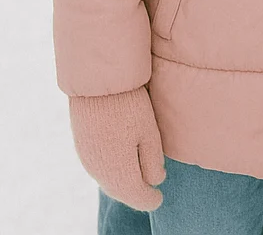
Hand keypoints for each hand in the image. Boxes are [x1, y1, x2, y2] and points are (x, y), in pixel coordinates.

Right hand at [69, 86, 165, 211]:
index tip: (160, 197)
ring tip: (137, 174)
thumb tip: (156, 180)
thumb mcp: (149, 133)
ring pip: (109, 181)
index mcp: (121, 174)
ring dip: (123, 181)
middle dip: (137, 192)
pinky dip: (112, 170)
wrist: (95, 83)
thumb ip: (153, 162)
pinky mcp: (82, 149)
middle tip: (150, 188)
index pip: (139, 198)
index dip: (152, 199)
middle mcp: (101, 174)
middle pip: (122, 192)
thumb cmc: (128, 106)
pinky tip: (120, 160)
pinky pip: (99, 169)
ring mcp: (88, 162)